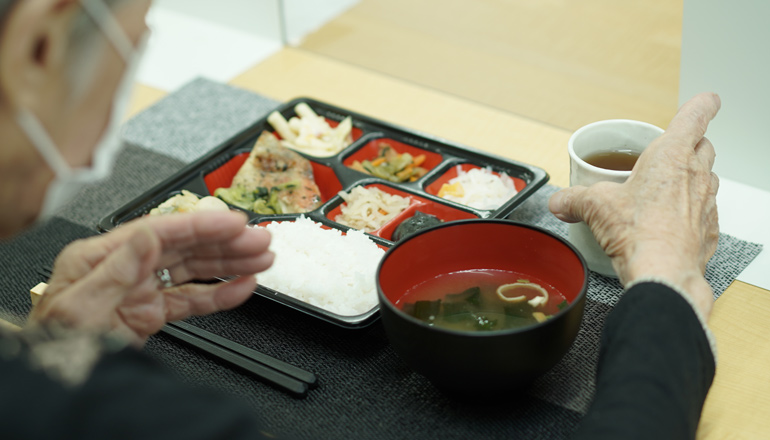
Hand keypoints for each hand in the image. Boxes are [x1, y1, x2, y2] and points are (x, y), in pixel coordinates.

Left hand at [29, 211, 273, 344]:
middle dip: (226, 242)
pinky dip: (220, 294)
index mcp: (103, 254)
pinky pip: (192, 299)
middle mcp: (127, 266)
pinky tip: (242, 287)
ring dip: (230, 263)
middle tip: (259, 240)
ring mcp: (143, 288)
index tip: (233, 223)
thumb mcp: (80, 304)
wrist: (57, 377)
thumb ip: (117, 269)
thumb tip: (148, 235)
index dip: (201, 225)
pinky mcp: (153, 312)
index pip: (162, 232)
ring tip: (261, 259)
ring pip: (195, 269)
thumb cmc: (56, 340)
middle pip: (185, 247)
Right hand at [549, 92, 720, 317]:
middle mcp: (695, 175)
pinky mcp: (708, 230)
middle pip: (705, 147)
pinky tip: (672, 222)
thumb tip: (559, 201)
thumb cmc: (640, 234)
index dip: (702, 105)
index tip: (707, 100)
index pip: (696, 116)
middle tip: (672, 151)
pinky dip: (693, 211)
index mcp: (671, 156)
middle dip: (692, 144)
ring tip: (668, 189)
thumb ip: (573, 199)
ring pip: (707, 178)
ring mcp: (706, 203)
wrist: (663, 274)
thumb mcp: (595, 207)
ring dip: (693, 177)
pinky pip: (705, 212)